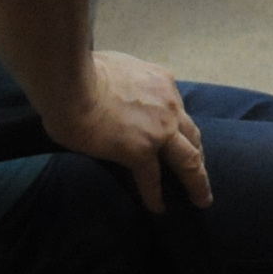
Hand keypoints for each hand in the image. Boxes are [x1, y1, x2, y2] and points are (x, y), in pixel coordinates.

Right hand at [53, 50, 208, 212]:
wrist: (71, 84)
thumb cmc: (80, 72)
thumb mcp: (117, 65)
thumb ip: (125, 78)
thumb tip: (113, 83)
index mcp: (161, 82)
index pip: (175, 107)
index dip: (177, 124)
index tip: (178, 136)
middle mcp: (168, 105)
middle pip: (192, 135)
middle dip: (198, 153)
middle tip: (201, 169)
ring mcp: (159, 129)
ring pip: (189, 160)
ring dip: (197, 181)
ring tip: (201, 198)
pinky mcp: (140, 151)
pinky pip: (152, 178)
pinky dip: (156, 195)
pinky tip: (159, 208)